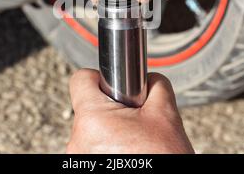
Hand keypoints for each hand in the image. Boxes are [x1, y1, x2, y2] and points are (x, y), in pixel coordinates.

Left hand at [67, 69, 193, 153]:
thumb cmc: (162, 158)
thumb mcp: (166, 115)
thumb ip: (155, 85)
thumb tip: (150, 79)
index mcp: (92, 119)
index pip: (80, 79)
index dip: (99, 77)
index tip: (113, 86)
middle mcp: (77, 140)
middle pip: (88, 107)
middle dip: (111, 109)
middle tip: (133, 120)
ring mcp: (78, 157)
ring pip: (90, 129)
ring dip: (109, 130)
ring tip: (132, 140)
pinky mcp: (82, 169)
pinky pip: (90, 148)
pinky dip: (106, 147)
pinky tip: (126, 152)